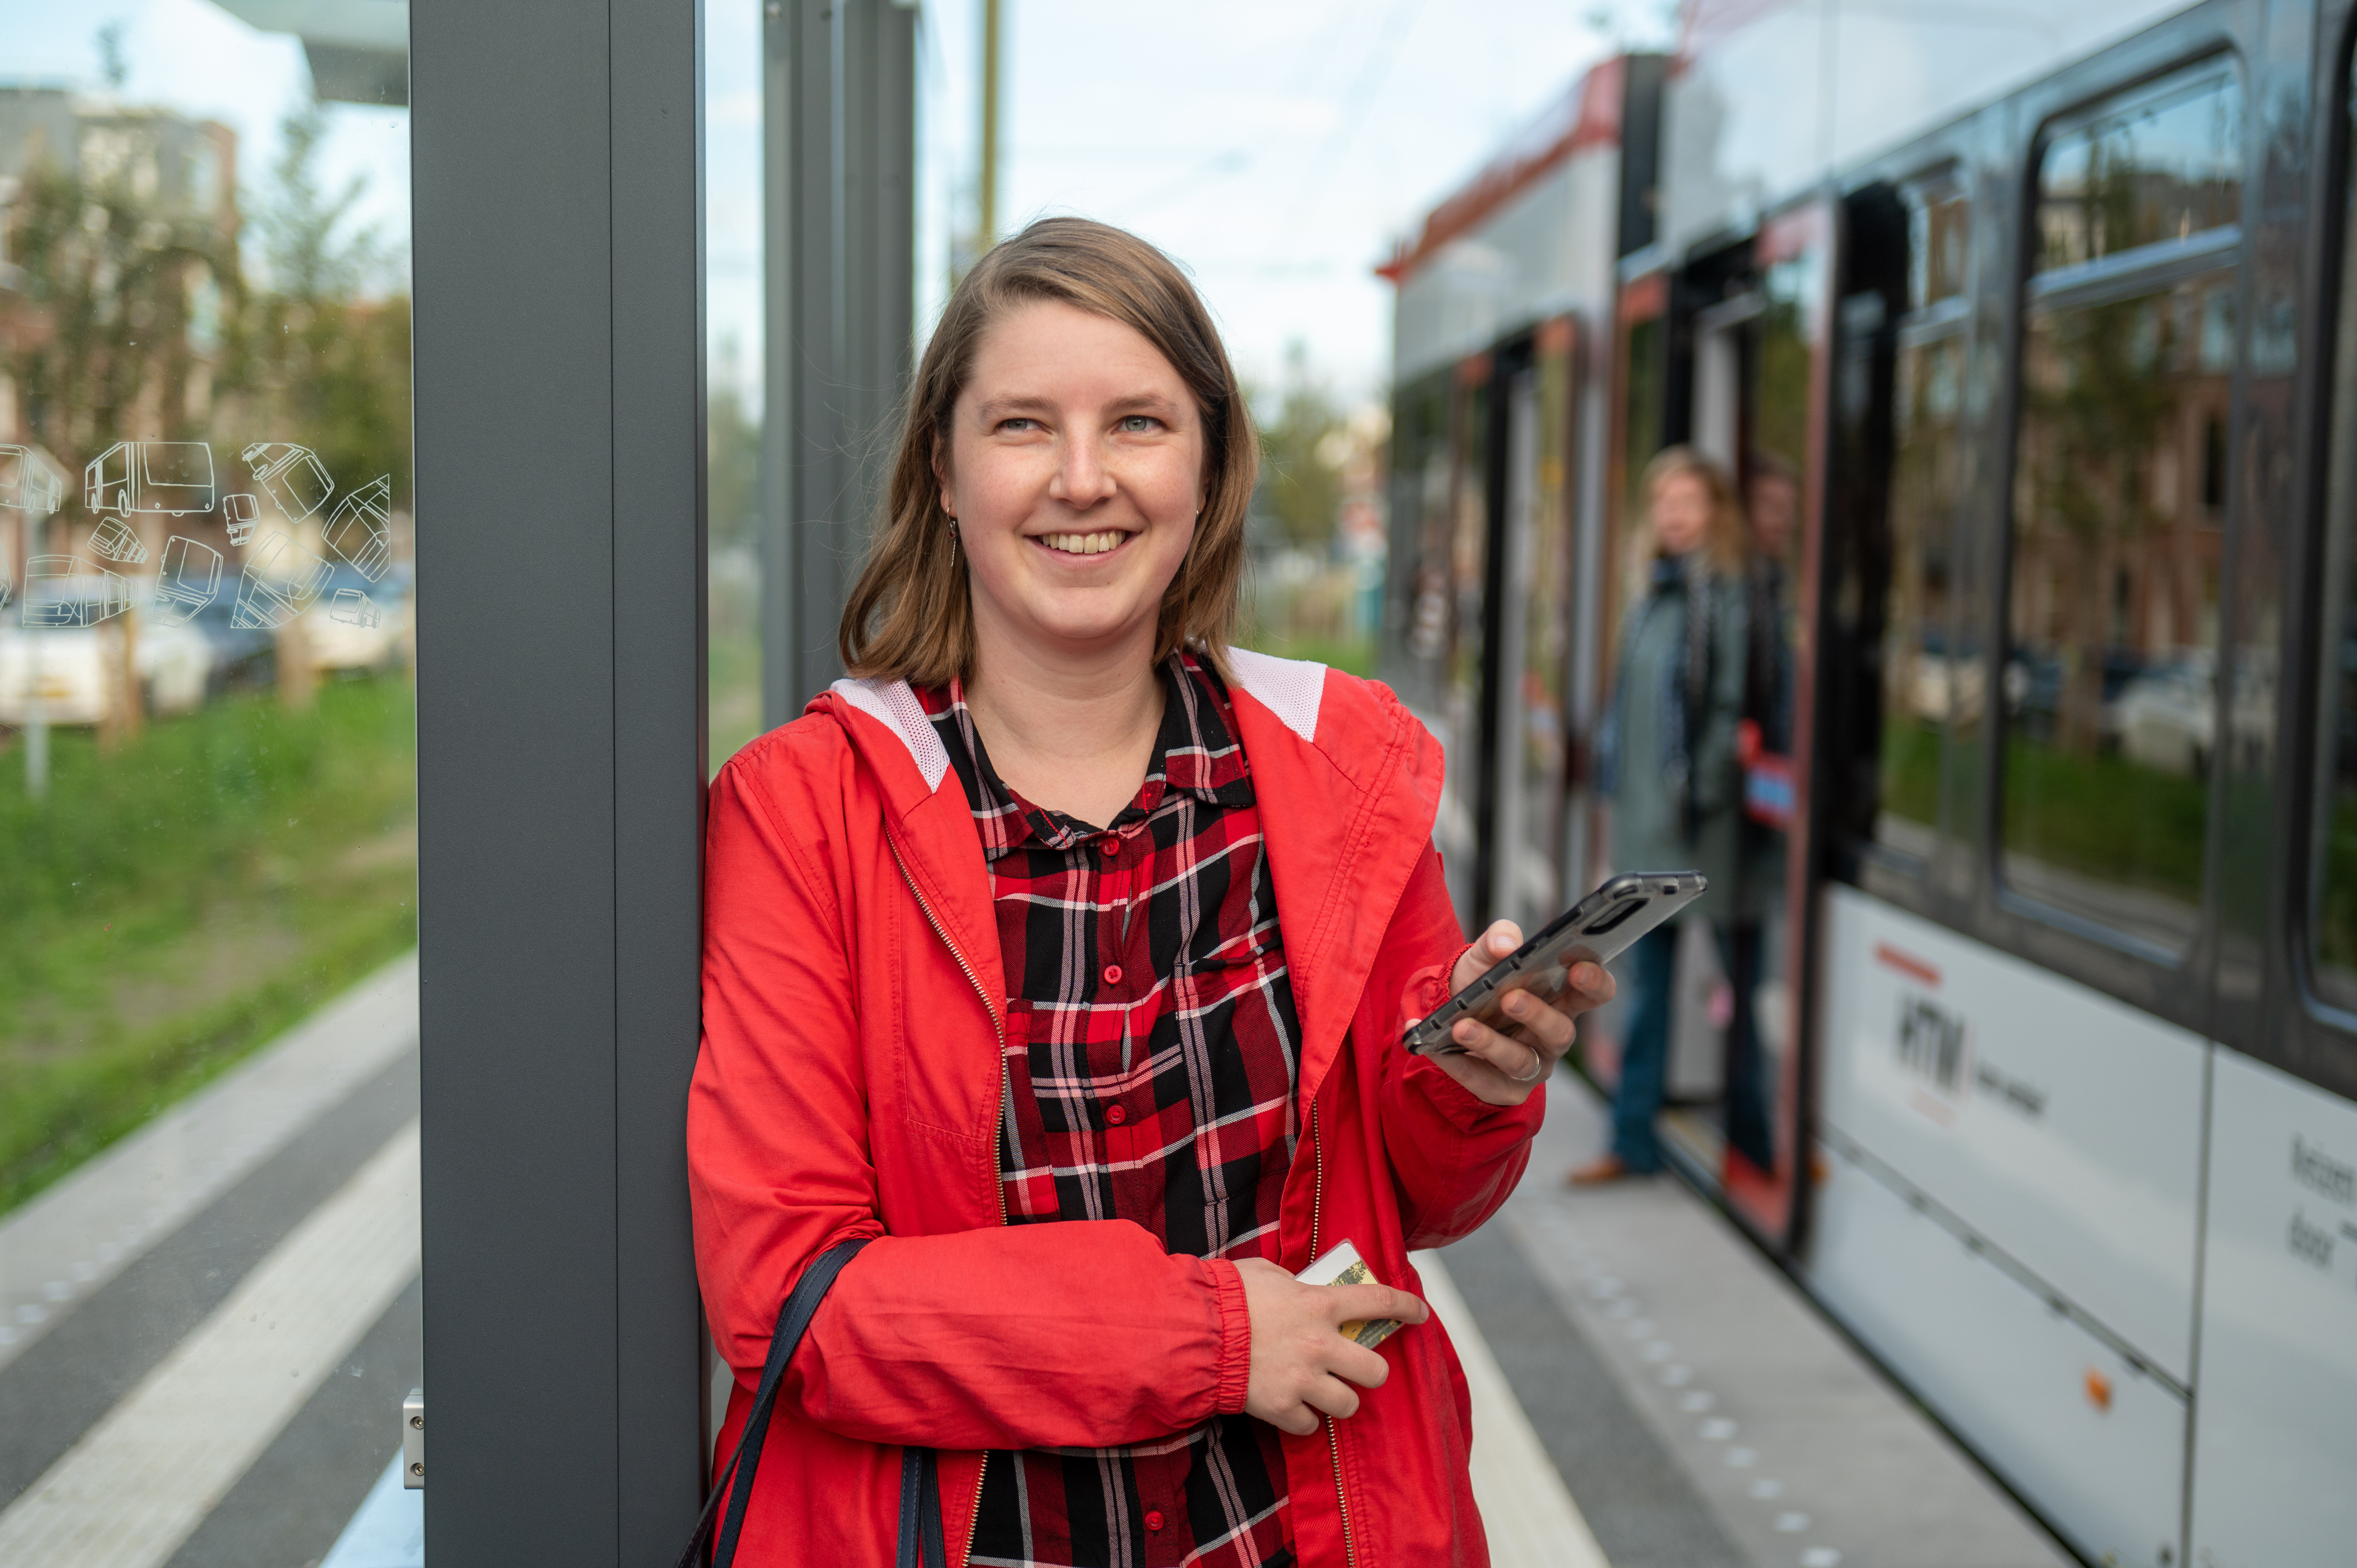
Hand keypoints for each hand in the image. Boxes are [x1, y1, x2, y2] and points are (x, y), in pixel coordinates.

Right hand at [1235, 1257, 1429, 1435]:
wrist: (1193, 1332)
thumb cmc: (1227, 1295)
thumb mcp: (1266, 1273)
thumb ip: (1294, 1283)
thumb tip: (1304, 1290)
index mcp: (1319, 1304)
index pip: (1379, 1301)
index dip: (1406, 1306)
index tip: (1420, 1313)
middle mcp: (1320, 1343)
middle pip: (1376, 1371)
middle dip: (1370, 1371)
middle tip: (1353, 1368)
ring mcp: (1303, 1379)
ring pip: (1349, 1405)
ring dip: (1338, 1399)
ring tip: (1320, 1390)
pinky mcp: (1282, 1407)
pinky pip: (1310, 1425)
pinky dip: (1302, 1418)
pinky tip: (1290, 1404)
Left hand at [1410, 920, 1616, 1106]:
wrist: (1447, 1014)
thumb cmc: (1483, 983)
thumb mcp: (1487, 954)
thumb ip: (1499, 939)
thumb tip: (1506, 945)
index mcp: (1561, 999)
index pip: (1594, 993)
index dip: (1594, 983)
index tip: (1578, 968)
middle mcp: (1552, 1037)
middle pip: (1561, 1032)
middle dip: (1538, 1015)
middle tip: (1511, 998)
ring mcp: (1531, 1066)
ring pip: (1521, 1061)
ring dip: (1490, 1043)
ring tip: (1462, 1027)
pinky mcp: (1502, 1089)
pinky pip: (1482, 1081)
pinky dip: (1457, 1064)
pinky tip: (1436, 1049)